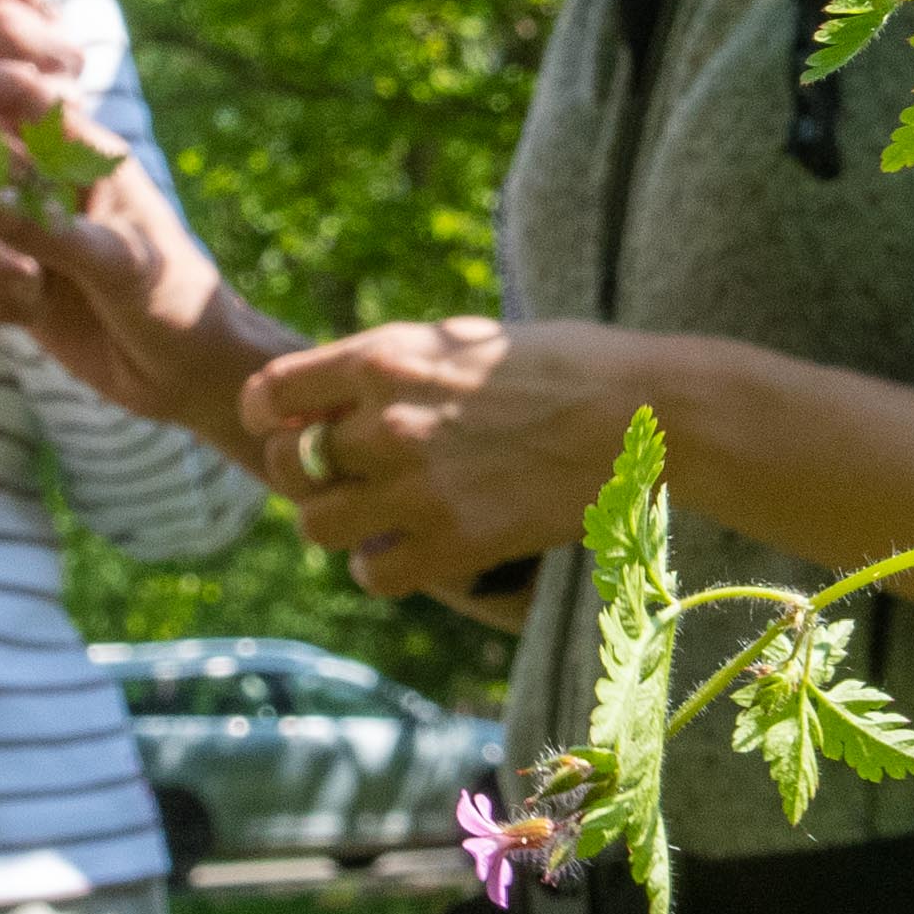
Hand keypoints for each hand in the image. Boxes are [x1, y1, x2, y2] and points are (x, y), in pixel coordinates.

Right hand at [0, 114, 288, 441]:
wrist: (189, 374)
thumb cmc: (176, 301)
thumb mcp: (116, 262)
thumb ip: (42, 229)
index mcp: (86, 156)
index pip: (20, 95)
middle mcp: (49, 188)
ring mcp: (28, 236)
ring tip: (25, 286)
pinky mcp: (16, 285)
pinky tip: (21, 315)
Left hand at [242, 319, 653, 603]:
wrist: (646, 411)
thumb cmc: (566, 363)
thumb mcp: (466, 337)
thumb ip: (400, 362)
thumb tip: (348, 384)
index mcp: (387, 357)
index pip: (272, 393)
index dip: (267, 415)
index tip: (282, 425)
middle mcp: (388, 421)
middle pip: (289, 465)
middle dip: (307, 474)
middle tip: (341, 479)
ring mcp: (419, 486)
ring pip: (318, 527)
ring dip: (339, 525)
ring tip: (376, 518)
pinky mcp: (456, 541)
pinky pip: (374, 575)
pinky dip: (382, 568)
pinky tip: (410, 551)